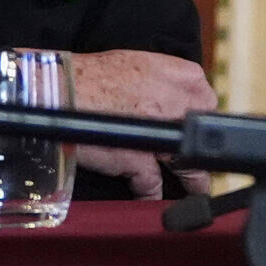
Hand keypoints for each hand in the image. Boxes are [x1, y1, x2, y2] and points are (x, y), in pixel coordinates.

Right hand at [66, 48, 216, 198]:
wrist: (61, 92)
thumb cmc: (91, 77)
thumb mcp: (138, 64)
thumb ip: (163, 81)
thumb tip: (169, 97)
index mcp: (181, 76)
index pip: (205, 101)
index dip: (196, 118)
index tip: (192, 129)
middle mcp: (178, 103)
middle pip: (201, 133)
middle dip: (195, 147)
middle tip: (193, 161)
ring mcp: (161, 134)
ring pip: (188, 164)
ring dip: (192, 181)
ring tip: (195, 192)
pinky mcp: (139, 159)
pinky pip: (152, 184)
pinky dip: (150, 195)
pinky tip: (152, 201)